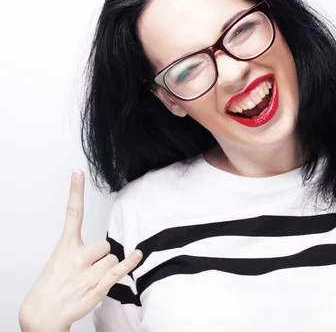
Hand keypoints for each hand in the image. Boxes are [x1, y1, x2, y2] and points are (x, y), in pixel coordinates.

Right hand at [18, 171, 142, 331]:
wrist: (42, 315)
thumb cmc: (53, 286)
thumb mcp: (58, 260)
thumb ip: (78, 249)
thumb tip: (102, 247)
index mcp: (65, 247)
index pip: (72, 214)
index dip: (75, 192)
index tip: (78, 173)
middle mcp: (76, 257)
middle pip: (105, 244)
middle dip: (101, 255)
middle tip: (87, 269)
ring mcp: (87, 273)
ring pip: (112, 259)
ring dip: (106, 269)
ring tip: (89, 281)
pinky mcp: (97, 287)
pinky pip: (119, 270)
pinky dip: (131, 262)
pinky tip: (138, 255)